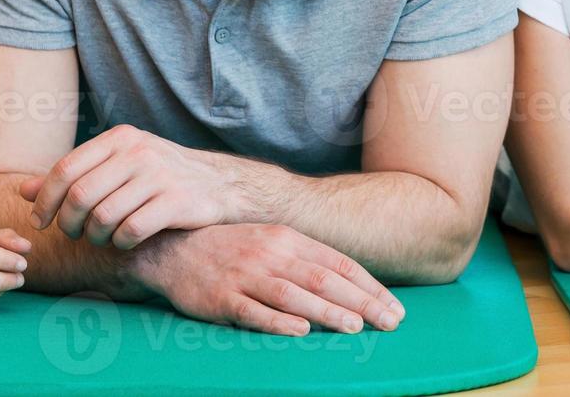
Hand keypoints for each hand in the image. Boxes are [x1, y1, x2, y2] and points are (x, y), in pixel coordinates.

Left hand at [20, 124, 241, 248]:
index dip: (45, 200)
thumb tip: (23, 191)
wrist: (219, 185)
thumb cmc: (158, 177)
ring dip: (95, 237)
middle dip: (68, 224)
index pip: (65, 168)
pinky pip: (130, 231)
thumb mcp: (117, 166)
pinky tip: (125, 241)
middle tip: (74, 235)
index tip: (40, 222)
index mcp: (120, 138)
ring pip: (103, 217)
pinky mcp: (176, 202)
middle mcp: (138, 152)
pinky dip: (121, 243)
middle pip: (80, 195)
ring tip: (101, 238)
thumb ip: (73, 176)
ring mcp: (159, 176)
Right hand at [128, 223, 406, 335]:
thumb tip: (351, 281)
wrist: (174, 247)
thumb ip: (308, 259)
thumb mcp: (273, 242)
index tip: (395, 306)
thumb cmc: (232, 248)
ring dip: (327, 311)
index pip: (339, 264)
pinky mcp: (221, 299)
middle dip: (362, 302)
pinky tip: (300, 330)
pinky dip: (278, 321)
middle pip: (324, 280)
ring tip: (355, 326)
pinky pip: (253, 311)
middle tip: (391, 321)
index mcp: (289, 240)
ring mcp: (246, 276)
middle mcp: (271, 255)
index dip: (370, 287)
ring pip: (294, 295)